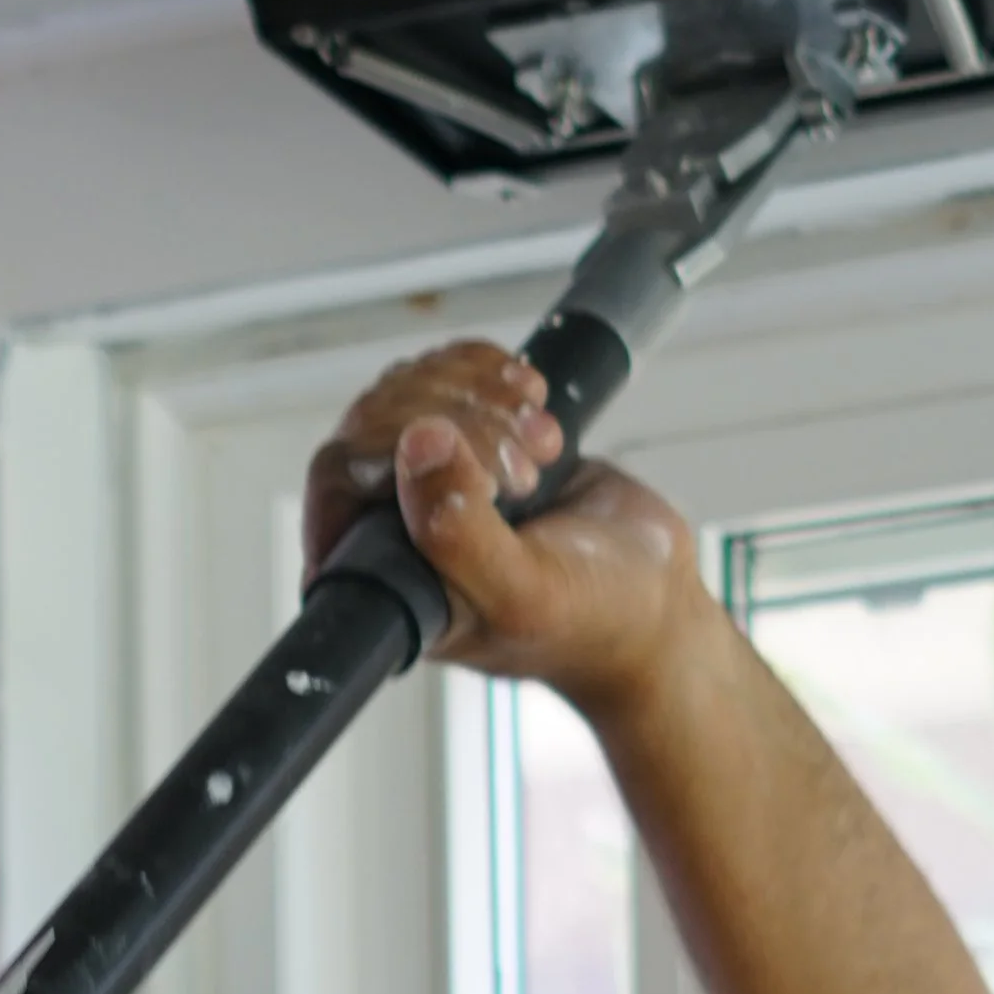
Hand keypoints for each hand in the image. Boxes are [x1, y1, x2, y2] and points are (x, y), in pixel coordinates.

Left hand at [301, 339, 708, 717]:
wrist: (654, 599)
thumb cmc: (592, 622)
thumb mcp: (525, 593)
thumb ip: (461, 535)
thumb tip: (417, 443)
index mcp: (383, 579)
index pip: (339, 477)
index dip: (396, 447)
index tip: (481, 473)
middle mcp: (393, 529)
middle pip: (373, 419)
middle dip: (454, 419)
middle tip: (523, 466)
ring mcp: (429, 481)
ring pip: (411, 387)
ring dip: (480, 395)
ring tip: (542, 446)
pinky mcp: (468, 439)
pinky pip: (450, 372)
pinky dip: (492, 373)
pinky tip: (534, 403)